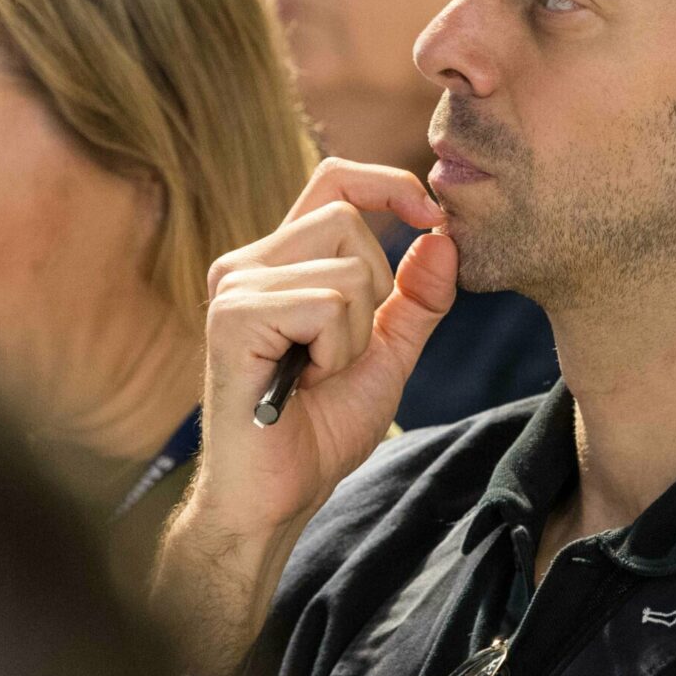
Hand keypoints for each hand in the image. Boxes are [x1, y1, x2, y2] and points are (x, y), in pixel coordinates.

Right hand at [190, 158, 457, 536]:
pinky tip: (304, 384)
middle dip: (375, 290)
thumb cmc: (320, 427)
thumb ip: (418, 297)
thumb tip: (442, 236)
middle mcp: (249, 262)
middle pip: (347, 218)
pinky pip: (327, 305)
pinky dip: (336, 351)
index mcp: (280, 260)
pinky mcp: (232, 316)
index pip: (334, 178)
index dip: (389, 184)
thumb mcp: (388, 353)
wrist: (277, 496)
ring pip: (347, 267)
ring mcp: (236, 286)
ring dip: (355, 335)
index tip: (432, 217)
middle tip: (340, 354)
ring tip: (318, 374)